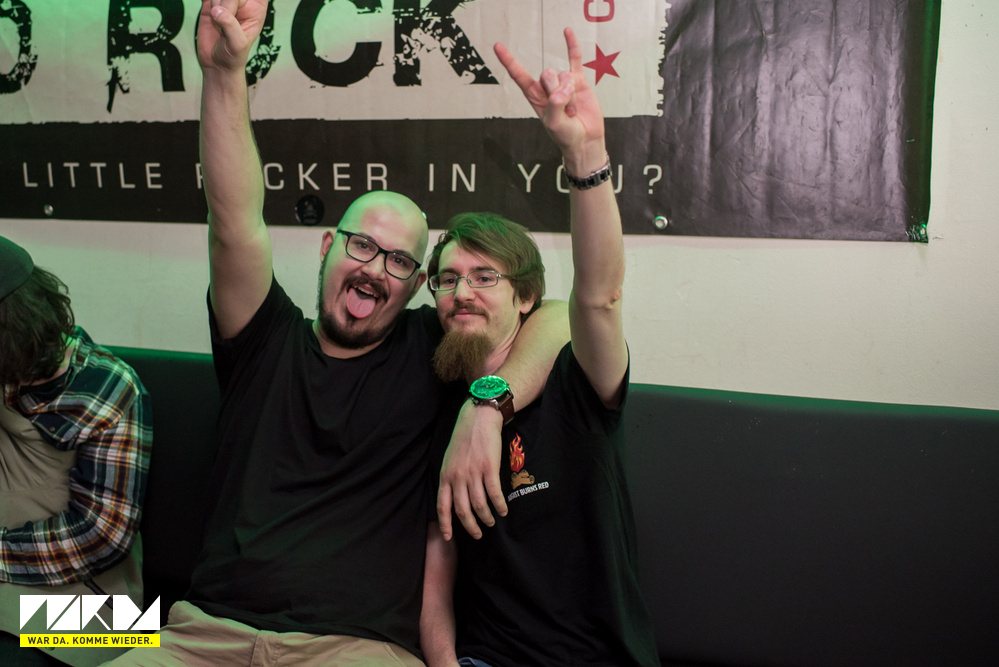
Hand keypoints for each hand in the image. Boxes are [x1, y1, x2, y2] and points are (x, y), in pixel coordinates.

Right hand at [197, 0, 267, 71]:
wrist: (217, 64)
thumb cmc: (234, 55)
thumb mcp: (237, 43)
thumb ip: (230, 25)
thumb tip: (216, 11)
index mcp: (256, 9)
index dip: (239, 2)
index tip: (232, 15)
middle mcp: (243, 2)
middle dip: (226, 5)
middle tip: (222, 20)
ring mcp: (226, 2)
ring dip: (214, 5)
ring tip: (218, 24)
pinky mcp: (210, 3)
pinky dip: (206, 1)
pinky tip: (209, 13)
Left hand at [436, 400, 506, 540]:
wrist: (479, 419)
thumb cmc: (464, 439)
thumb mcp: (449, 459)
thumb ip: (450, 478)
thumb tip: (453, 498)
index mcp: (446, 475)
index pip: (442, 506)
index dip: (446, 524)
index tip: (449, 537)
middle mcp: (457, 477)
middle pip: (463, 510)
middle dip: (470, 526)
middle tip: (478, 534)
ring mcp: (473, 473)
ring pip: (479, 505)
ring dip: (486, 518)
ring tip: (492, 522)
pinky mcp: (489, 469)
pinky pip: (494, 494)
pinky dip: (499, 506)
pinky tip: (503, 510)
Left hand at [494, 27, 606, 173]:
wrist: (585, 140)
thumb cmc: (566, 135)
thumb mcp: (554, 124)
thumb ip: (555, 105)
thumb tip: (562, 89)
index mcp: (534, 96)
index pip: (519, 75)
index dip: (509, 61)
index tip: (498, 46)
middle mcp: (547, 87)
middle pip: (547, 74)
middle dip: (557, 91)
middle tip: (565, 111)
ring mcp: (563, 82)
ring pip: (563, 74)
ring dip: (570, 94)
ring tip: (573, 110)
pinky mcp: (578, 81)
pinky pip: (574, 59)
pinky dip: (571, 45)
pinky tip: (566, 31)